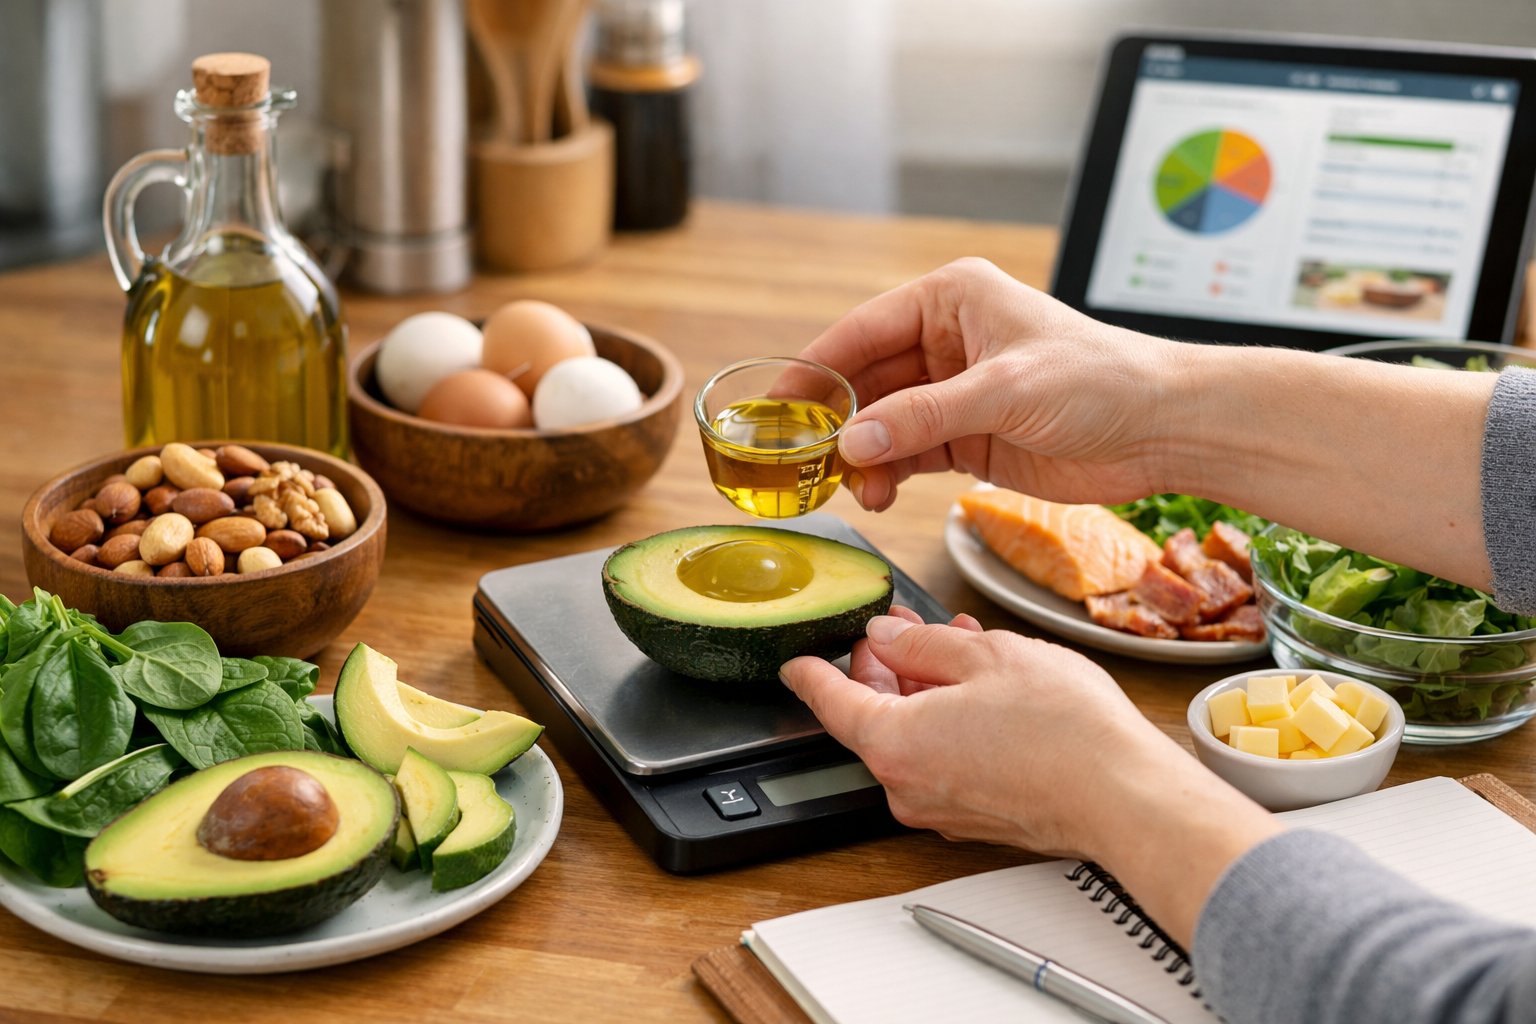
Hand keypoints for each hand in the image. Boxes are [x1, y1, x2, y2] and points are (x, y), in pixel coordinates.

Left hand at [782, 609, 1282, 945]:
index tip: (795, 661)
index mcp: (892, 743)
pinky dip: (949, 724)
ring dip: (927, 690)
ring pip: (912, 737)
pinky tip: (984, 691)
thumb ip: (921, 642)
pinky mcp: (972, 820)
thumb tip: (887, 637)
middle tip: (909, 628)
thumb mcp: (986, 654)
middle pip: (873, 717)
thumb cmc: (1065, 730)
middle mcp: (906, 786)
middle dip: (888, 666)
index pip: (829, 702)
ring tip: (963, 648)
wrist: (1125, 795)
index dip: (810, 672)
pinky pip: (941, 762)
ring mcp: (939, 810)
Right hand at [800, 258, 1185, 511]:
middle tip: (800, 463)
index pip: (862, 331)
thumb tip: (853, 445)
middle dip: (835, 422)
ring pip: (882, 424)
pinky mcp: (969, 436)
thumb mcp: (1005, 390)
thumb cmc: (1102, 381)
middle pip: (865, 381)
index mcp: (951, 299)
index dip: (814, 368)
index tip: (775, 406)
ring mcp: (955, 391)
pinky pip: (908, 454)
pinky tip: (877, 495)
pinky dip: (888, 475)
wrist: (1164, 428)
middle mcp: (945, 340)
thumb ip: (924, 417)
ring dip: (862, 457)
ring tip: (852, 489)